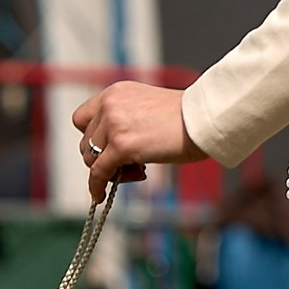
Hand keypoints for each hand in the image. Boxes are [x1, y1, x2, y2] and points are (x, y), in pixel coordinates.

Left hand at [73, 80, 199, 198]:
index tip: (104, 149)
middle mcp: (110, 105)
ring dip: (107, 170)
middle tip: (129, 165)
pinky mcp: (121, 145)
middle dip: (102, 157)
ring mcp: (114, 125)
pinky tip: (100, 195)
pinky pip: (98, 172)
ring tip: (136, 171)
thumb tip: (108, 154)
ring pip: (90, 158)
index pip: (83, 118)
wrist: (206, 118)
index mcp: (115, 93)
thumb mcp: (146, 109)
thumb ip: (124, 122)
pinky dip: (96, 186)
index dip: (91, 137)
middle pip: (86, 142)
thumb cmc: (185, 117)